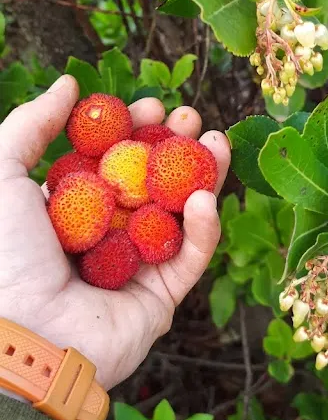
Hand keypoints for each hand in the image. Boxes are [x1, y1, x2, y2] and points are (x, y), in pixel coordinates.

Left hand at [0, 76, 229, 389]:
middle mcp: (104, 235)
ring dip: (201, 175)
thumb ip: (31, 124)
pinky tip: (201, 197)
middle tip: (188, 117)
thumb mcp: (0, 174)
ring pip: (178, 214)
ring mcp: (135, 266)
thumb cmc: (4, 255)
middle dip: (173, 145)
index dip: (133, 131)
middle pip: (151, 181)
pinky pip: (189, 256)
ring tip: (215, 139)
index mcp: (67, 209)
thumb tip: (70, 85)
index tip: (149, 106)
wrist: (21, 334)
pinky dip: (202, 227)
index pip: (111, 161)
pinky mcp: (160, 297)